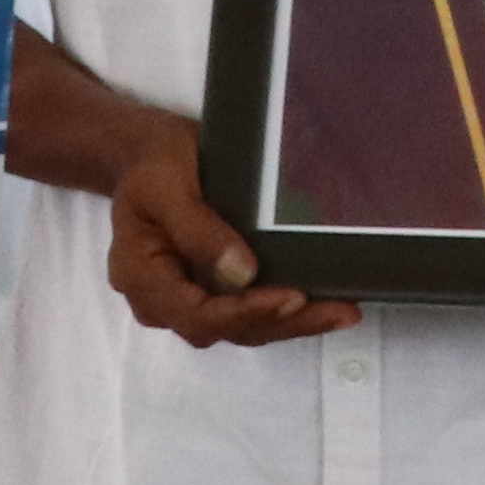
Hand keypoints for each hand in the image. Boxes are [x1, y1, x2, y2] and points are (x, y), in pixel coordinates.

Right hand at [103, 107, 356, 351]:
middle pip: (227, 328)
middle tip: (335, 311)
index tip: (291, 297)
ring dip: (295, 322)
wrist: (148, 156)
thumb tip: (241, 273)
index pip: (197, 315)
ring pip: (246, 326)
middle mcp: (165, 301)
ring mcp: (192, 300)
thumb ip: (197, 229)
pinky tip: (328, 302)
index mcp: (142, 279)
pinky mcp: (216, 292)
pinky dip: (290, 310)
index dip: (247, 312)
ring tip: (342, 311)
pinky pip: (253, 310)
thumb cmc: (152, 167)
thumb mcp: (164, 186)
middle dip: (283, 321)